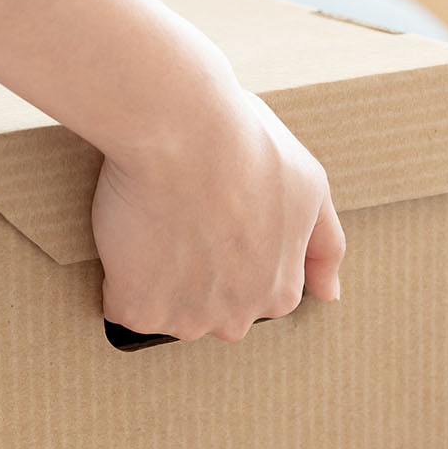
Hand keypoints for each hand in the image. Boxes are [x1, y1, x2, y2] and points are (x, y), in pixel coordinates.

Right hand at [93, 92, 344, 341]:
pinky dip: (118, 279)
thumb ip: (324, 246)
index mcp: (281, 292)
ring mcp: (187, 318)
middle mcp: (238, 318)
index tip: (215, 217)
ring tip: (156, 221)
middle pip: (209, 308)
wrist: (182, 130)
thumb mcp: (310, 186)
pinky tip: (129, 235)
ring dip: (154, 277)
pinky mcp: (138, 308)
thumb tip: (329, 294)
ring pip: (165, 309)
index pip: (254, 293)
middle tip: (184, 217)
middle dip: (196, 275)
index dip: (230, 252)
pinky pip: (121, 304)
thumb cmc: (245, 145)